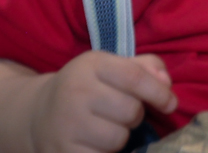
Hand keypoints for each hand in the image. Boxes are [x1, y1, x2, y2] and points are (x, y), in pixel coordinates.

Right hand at [30, 51, 176, 152]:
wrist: (37, 114)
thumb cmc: (87, 87)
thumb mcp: (111, 67)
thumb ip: (145, 68)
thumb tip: (166, 84)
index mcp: (91, 64)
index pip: (135, 77)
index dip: (159, 93)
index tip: (170, 104)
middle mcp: (76, 92)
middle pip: (130, 111)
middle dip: (135, 115)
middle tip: (120, 113)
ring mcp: (66, 124)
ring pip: (119, 138)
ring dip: (120, 136)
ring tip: (105, 127)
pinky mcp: (62, 152)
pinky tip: (93, 143)